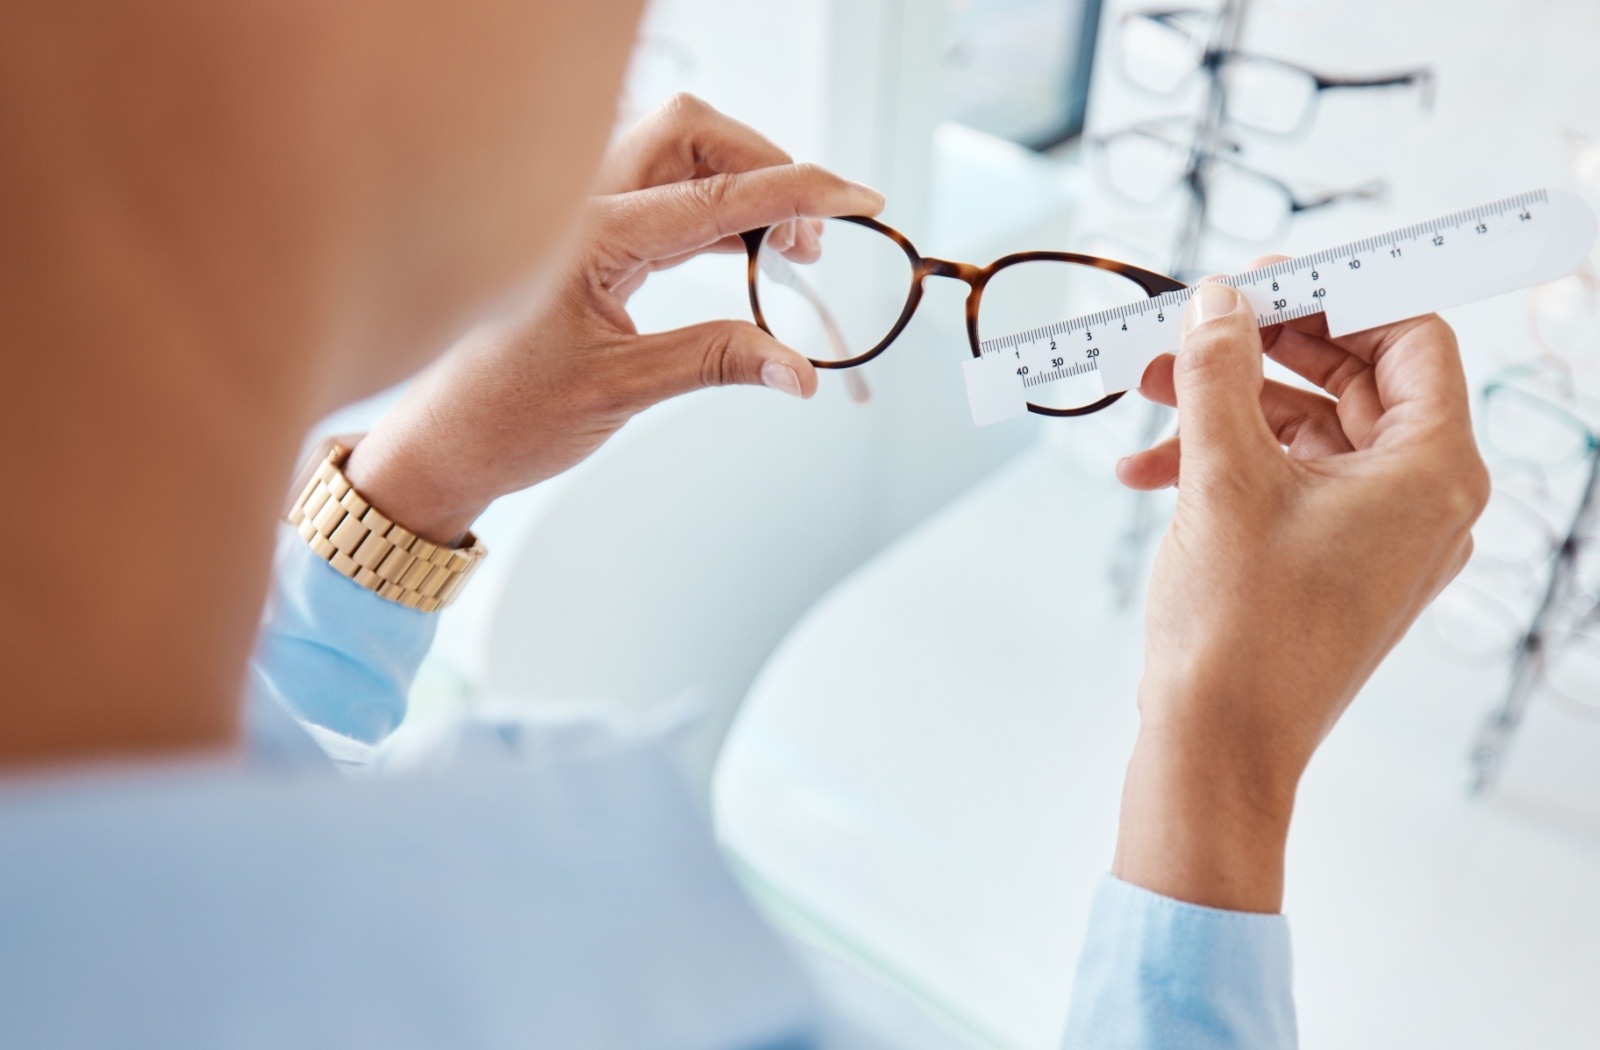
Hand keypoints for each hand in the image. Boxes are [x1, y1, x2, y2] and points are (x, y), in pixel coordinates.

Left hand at [342, 95, 883, 542]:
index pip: (714, 193)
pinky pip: (660, 196)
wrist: (441, 445)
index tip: (859, 199)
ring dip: (741, 188)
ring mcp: (580, 217)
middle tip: (807, 245)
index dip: (798, 192)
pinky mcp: (585, 238)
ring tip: (785, 252)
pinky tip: (742, 253)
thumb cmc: (505, 417)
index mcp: (587, 235)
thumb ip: (715, 362)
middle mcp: (580, 207)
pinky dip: (712, 214)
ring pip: (677, 157)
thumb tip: (799, 369)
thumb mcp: (620, 391)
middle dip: (765, 169)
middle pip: (692, 136)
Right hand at [1110, 270, 1488, 912]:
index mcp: (1433, 471)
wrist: (1217, 748)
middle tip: (1191, 329)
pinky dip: (1224, 465)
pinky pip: (1288, 484)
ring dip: (1226, 407)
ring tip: (1149, 394)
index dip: (1336, 299)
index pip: (1410, 340)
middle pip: (1352, 381)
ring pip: (1308, 433)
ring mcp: (1378, 537)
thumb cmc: (1240, 629)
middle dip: (1259, 352)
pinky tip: (1147, 470)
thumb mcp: (1223, 478)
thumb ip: (1221, 373)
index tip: (1259, 283)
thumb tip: (1217, 301)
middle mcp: (1421, 500)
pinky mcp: (1332, 565)